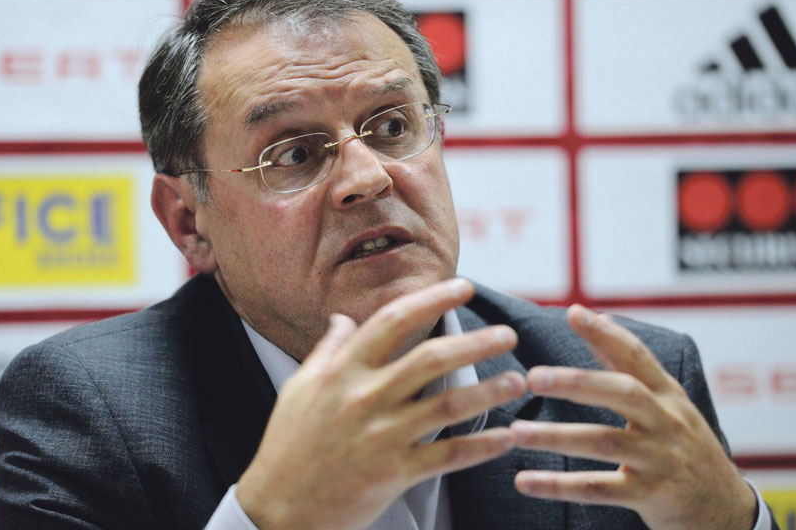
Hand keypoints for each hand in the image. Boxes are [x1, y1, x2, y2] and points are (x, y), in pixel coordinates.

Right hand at [236, 278, 527, 529]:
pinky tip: (507, 437)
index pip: (393, 321)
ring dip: (489, 390)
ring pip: (448, 405)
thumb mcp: (299, 388)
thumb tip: (344, 318)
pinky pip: (448, 455)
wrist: (278, 509)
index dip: (432, 299)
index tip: (463, 287)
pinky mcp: (394, 473)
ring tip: (517, 381)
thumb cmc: (287, 446)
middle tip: (507, 333)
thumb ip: (328, 350)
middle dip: (477, 342)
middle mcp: (364, 397)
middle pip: (432, 358)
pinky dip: (482, 447)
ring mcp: (381, 436)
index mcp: (341, 371)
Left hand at [511, 304, 756, 529]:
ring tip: (517, 431)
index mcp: (668, 395)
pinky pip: (598, 489)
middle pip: (622, 393)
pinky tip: (524, 481)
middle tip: (534, 377)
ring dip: (556, 437)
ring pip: (604, 442)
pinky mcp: (650, 495)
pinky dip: (559, 485)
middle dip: (576, 383)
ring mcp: (660, 460)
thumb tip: (603, 319)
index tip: (573, 312)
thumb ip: (631, 366)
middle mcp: (666, 422)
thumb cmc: (686, 448)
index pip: (637, 356)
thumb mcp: (669, 404)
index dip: (606, 334)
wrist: (724, 509)